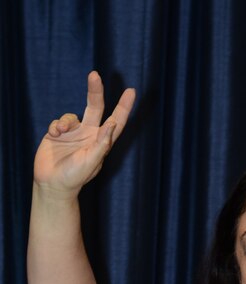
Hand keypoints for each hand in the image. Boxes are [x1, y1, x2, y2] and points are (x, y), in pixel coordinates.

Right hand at [33, 71, 135, 196]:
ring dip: (66, 120)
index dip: (124, 107)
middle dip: (95, 91)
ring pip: (72, 115)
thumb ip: (102, 143)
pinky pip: (58, 122)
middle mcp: (89, 135)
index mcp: (101, 142)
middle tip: (94, 75)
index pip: (116, 121)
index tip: (131, 91)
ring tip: (61, 132)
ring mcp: (73, 134)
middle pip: (95, 108)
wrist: (52, 184)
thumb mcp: (91, 161)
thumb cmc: (74, 177)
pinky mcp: (58, 135)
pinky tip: (54, 135)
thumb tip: (111, 123)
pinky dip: (56, 125)